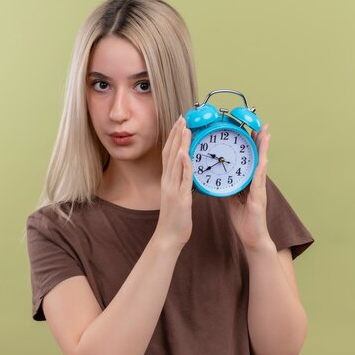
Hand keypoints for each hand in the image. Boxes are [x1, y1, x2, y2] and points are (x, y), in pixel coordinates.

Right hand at [156, 116, 192, 247]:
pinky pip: (182, 178)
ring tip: (185, 128)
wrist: (168, 237)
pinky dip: (184, 165)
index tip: (179, 123)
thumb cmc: (175, 219)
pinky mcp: (180, 197)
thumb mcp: (177, 196)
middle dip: (176, 134)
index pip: (169, 154)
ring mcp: (173, 188)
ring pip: (176, 162)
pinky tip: (185, 153)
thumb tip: (186, 172)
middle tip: (182, 118)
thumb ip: (180, 182)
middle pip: (170, 153)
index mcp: (167, 180)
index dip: (173, 137)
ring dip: (180, 144)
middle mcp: (168, 181)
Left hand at [224, 123, 271, 250]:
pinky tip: (262, 161)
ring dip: (264, 150)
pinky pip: (258, 182)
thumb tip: (216, 177)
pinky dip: (260, 170)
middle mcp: (256, 184)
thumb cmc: (243, 220)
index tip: (251, 129)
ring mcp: (259, 190)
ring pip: (261, 166)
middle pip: (258, 158)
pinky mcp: (259, 199)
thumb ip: (226, 187)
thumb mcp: (231, 199)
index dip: (251, 145)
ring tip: (265, 135)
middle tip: (263, 124)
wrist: (251, 238)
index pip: (249, 160)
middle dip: (260, 141)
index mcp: (249, 183)